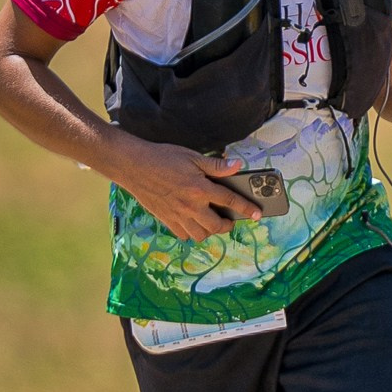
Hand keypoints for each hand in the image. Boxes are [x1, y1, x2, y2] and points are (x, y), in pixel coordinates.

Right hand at [107, 137, 260, 240]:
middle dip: (228, 226)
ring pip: (201, 235)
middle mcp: (191, 205)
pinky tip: (193, 222)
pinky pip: (184, 235)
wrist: (134, 166)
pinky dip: (191, 232)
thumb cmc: (163, 158)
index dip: (247, 208)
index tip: (258, 214)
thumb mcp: (192, 157)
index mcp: (200, 188)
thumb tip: (237, 166)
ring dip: (210, 231)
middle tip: (230, 220)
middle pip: (217, 226)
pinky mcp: (166, 219)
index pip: (230, 201)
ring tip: (211, 221)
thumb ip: (216, 166)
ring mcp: (178, 215)